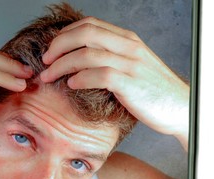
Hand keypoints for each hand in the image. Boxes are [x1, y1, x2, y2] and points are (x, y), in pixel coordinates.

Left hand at [40, 17, 188, 149]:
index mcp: (126, 39)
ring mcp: (130, 64)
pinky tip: (71, 85)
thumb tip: (79, 60)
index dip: (65, 34)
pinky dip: (80, 78)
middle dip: (58, 46)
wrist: (180, 107)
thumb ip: (110, 57)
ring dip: (62, 65)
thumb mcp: (132, 65)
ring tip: (49, 76)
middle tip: (45, 61)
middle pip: (84, 34)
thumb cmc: (151, 90)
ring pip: (87, 54)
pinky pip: (99, 75)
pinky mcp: (131, 83)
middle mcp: (128, 46)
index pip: (89, 24)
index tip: (52, 49)